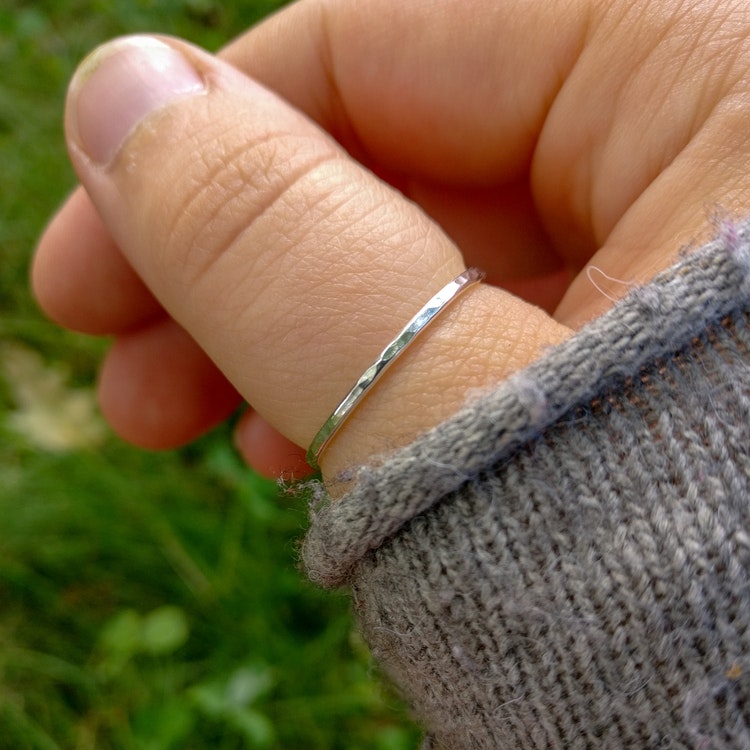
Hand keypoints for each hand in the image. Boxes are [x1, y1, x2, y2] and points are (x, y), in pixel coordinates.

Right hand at [32, 0, 749, 481]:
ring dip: (305, 340)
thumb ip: (275, 248)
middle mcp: (733, 132)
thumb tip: (122, 102)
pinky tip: (328, 452)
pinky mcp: (685, 340)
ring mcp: (717, 241)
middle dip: (239, 268)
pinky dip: (397, 383)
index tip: (88, 264)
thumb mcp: (453, 422)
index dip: (206, 148)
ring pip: (442, 252)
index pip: (388, 44)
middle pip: (407, 155)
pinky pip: (499, 323)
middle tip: (123, 370)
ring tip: (211, 431)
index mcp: (720, 75)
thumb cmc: (710, 623)